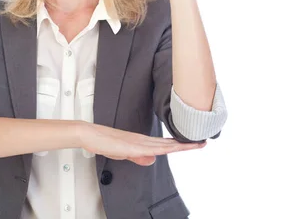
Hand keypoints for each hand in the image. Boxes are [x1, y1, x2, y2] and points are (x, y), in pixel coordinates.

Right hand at [79, 121, 205, 165]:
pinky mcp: (131, 145)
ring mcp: (138, 142)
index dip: (182, 145)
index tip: (195, 143)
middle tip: (203, 142)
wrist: (91, 134)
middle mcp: (144, 140)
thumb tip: (152, 160)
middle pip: (169, 143)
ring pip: (163, 145)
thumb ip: (139, 157)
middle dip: (186, 144)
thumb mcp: (125, 153)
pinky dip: (161, 148)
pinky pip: (149, 148)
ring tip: (194, 144)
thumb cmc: (106, 141)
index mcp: (144, 142)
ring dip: (179, 146)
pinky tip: (170, 149)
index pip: (167, 144)